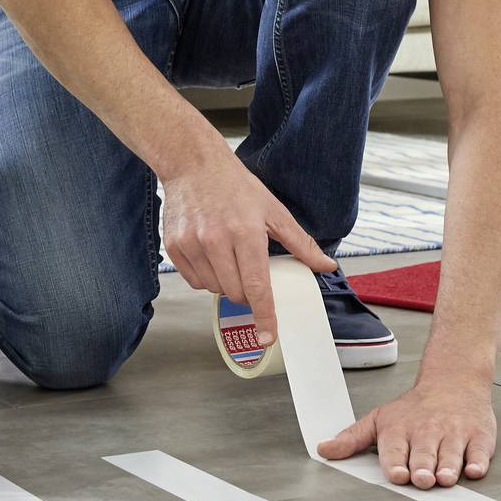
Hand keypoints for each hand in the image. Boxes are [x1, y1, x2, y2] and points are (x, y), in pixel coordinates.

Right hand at [160, 150, 336, 345]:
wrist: (192, 164)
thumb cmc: (236, 186)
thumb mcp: (274, 210)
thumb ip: (300, 243)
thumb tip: (326, 266)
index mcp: (245, 232)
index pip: (257, 286)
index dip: (264, 315)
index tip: (268, 337)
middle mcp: (215, 240)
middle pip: (236, 293)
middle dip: (248, 292)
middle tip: (251, 270)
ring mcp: (191, 244)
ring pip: (214, 289)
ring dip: (227, 284)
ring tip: (229, 256)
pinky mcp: (174, 247)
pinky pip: (194, 281)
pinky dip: (206, 277)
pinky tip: (211, 255)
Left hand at [316, 376, 496, 488]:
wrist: (454, 381)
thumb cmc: (415, 408)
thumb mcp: (380, 418)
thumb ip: (352, 438)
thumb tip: (324, 450)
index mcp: (401, 431)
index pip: (396, 451)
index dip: (396, 464)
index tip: (397, 474)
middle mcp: (427, 433)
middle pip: (424, 455)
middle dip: (423, 468)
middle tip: (422, 479)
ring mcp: (454, 434)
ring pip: (451, 454)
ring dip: (448, 467)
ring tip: (445, 477)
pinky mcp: (478, 437)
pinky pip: (480, 452)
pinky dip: (478, 461)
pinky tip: (474, 469)